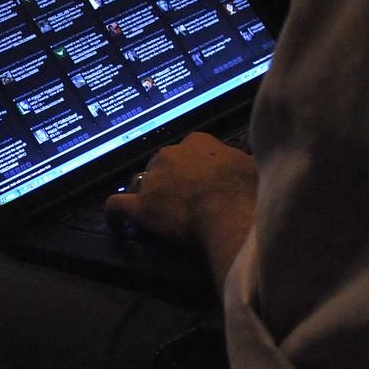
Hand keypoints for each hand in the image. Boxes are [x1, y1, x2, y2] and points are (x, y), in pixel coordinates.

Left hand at [104, 132, 256, 245]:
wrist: (232, 214)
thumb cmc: (249, 192)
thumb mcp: (253, 165)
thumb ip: (240, 160)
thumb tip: (244, 157)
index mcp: (198, 143)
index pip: (190, 150)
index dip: (194, 167)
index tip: (202, 182)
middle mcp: (170, 155)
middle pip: (163, 165)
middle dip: (170, 181)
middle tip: (184, 202)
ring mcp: (152, 179)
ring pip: (141, 183)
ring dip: (148, 195)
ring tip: (157, 214)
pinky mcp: (140, 205)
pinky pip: (116, 207)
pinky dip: (115, 216)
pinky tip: (118, 225)